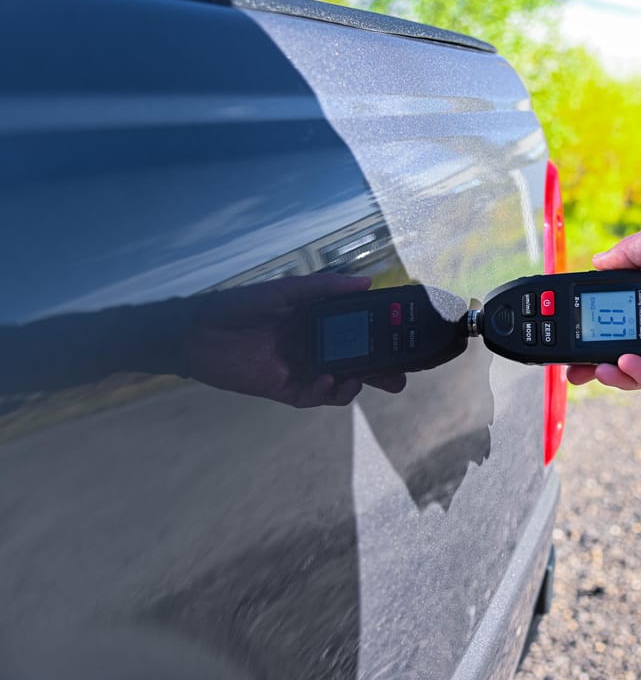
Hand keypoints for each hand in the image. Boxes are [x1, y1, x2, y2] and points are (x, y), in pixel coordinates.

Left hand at [184, 274, 406, 407]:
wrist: (199, 333)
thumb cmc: (242, 305)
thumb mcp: (287, 291)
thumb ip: (327, 288)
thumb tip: (367, 282)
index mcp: (320, 321)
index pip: (360, 330)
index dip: (382, 337)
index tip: (403, 340)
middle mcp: (317, 346)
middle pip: (358, 361)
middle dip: (380, 371)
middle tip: (400, 378)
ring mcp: (304, 369)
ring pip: (342, 382)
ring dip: (355, 383)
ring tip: (359, 379)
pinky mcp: (287, 389)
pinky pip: (316, 397)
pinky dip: (328, 394)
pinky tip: (329, 382)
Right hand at [566, 205, 640, 389]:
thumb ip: (629, 254)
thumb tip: (596, 262)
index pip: (623, 309)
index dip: (599, 322)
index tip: (574, 328)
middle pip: (628, 342)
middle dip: (598, 358)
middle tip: (571, 367)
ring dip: (616, 372)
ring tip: (592, 372)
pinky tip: (623, 365)